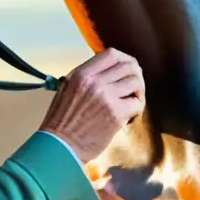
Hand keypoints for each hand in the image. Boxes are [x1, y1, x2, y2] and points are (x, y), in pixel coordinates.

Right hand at [39, 48, 144, 163]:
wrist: (60, 146)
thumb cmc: (62, 121)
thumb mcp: (67, 89)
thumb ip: (87, 78)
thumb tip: (108, 72)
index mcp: (81, 73)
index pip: (111, 54)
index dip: (124, 59)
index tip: (127, 68)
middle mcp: (95, 81)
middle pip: (128, 66)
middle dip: (136, 75)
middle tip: (134, 87)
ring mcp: (106, 97)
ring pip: (136, 82)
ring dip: (138, 92)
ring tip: (132, 102)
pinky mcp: (116, 114)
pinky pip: (137, 104)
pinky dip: (137, 109)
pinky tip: (129, 116)